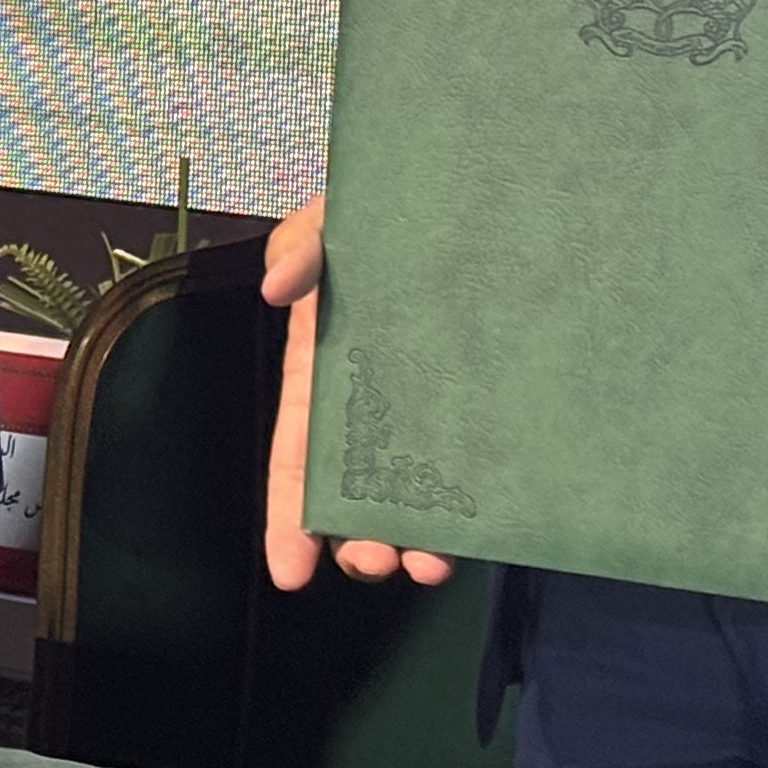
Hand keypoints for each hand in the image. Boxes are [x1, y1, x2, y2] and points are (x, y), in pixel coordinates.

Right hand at [261, 194, 461, 592]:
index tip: (289, 570)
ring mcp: (437, 410)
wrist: (485, 197)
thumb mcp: (336, 216)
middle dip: (355, 538)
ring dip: (416, 539)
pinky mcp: (490, 410)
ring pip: (418, 494)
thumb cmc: (399, 208)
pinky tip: (478, 538)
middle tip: (370, 561)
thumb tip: (278, 290)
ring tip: (427, 564)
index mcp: (325, 368)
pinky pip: (481, 472)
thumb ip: (300, 243)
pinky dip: (477, 514)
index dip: (288, 513)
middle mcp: (378, 401)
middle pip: (356, 491)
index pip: (298, 455)